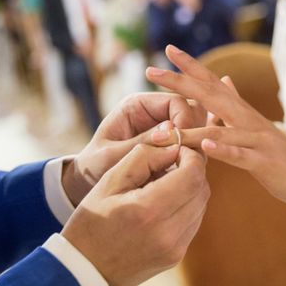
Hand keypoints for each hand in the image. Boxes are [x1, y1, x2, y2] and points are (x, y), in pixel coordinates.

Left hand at [62, 92, 207, 205]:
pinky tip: (187, 173)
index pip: (176, 101)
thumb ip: (141, 143)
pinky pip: (192, 147)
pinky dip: (194, 158)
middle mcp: (155, 112)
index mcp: (137, 105)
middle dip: (195, 134)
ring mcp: (166, 130)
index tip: (184, 146)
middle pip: (192, 111)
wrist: (88, 183)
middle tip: (191, 159)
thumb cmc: (94, 167)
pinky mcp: (171, 147)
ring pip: (197, 130)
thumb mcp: (112, 156)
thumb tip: (172, 131)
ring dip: (196, 147)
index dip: (185, 121)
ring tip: (188, 168)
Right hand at [62, 144, 209, 285]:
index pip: (193, 175)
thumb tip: (174, 147)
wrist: (84, 269)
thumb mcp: (110, 180)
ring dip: (190, 189)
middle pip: (201, 190)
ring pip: (201, 206)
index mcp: (149, 210)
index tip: (177, 149)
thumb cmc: (92, 219)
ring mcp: (174, 249)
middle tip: (171, 163)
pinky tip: (163, 204)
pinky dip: (185, 207)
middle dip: (192, 171)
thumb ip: (144, 157)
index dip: (191, 156)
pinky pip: (193, 223)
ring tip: (164, 184)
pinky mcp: (175, 257)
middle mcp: (168, 233)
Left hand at [146, 45, 285, 209]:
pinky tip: (205, 147)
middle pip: (210, 95)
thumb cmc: (279, 157)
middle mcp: (247, 119)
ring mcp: (256, 139)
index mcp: (242, 112)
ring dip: (189, 130)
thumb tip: (224, 78)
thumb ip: (237, 103)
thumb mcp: (254, 126)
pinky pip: (240, 155)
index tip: (167, 50)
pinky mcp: (263, 161)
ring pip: (219, 129)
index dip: (190, 66)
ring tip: (163, 130)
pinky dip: (222, 150)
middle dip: (180, 82)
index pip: (212, 83)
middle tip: (151, 70)